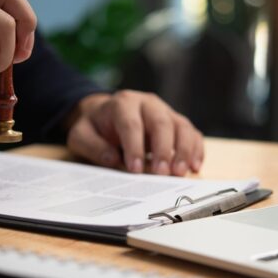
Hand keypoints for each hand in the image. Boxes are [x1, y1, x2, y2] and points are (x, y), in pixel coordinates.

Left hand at [66, 90, 203, 175]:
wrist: (106, 114)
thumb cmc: (95, 127)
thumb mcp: (81, 135)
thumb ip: (92, 146)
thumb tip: (113, 158)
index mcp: (123, 103)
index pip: (131, 124)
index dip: (134, 147)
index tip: (135, 169)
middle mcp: (148, 103)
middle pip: (161, 123)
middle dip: (163, 149)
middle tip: (162, 173)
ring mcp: (166, 112)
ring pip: (181, 126)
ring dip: (184, 151)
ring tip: (181, 173)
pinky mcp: (177, 123)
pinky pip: (192, 134)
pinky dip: (196, 150)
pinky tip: (195, 167)